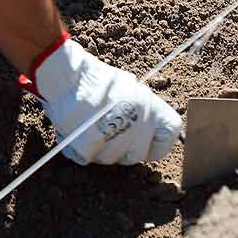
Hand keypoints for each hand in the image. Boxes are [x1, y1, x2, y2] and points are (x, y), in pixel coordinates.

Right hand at [30, 35, 181, 165]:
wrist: (68, 77)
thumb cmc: (97, 81)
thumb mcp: (131, 88)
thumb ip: (145, 110)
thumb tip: (153, 128)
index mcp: (150, 107)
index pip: (170, 134)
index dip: (158, 143)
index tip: (147, 143)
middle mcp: (136, 123)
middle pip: (138, 155)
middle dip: (124, 150)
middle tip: (110, 134)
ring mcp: (113, 137)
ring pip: (112, 160)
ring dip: (102, 150)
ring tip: (92, 128)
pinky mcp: (89, 146)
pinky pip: (89, 158)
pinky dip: (82, 149)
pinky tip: (79, 132)